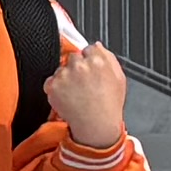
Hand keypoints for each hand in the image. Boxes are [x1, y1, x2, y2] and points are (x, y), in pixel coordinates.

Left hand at [49, 33, 130, 150]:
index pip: (87, 48)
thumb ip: (109, 57)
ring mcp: (65, 75)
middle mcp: (79, 65)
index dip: (89, 60)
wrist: (96, 125)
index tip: (90, 70)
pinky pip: (51, 82)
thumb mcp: (119, 78)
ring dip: (65, 78)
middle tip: (83, 84)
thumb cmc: (109, 105)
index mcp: (98, 60)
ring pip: (61, 69)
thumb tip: (98, 45)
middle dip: (76, 67)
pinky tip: (68, 98)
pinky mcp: (53, 85)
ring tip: (77, 93)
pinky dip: (56, 89)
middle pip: (73, 57)